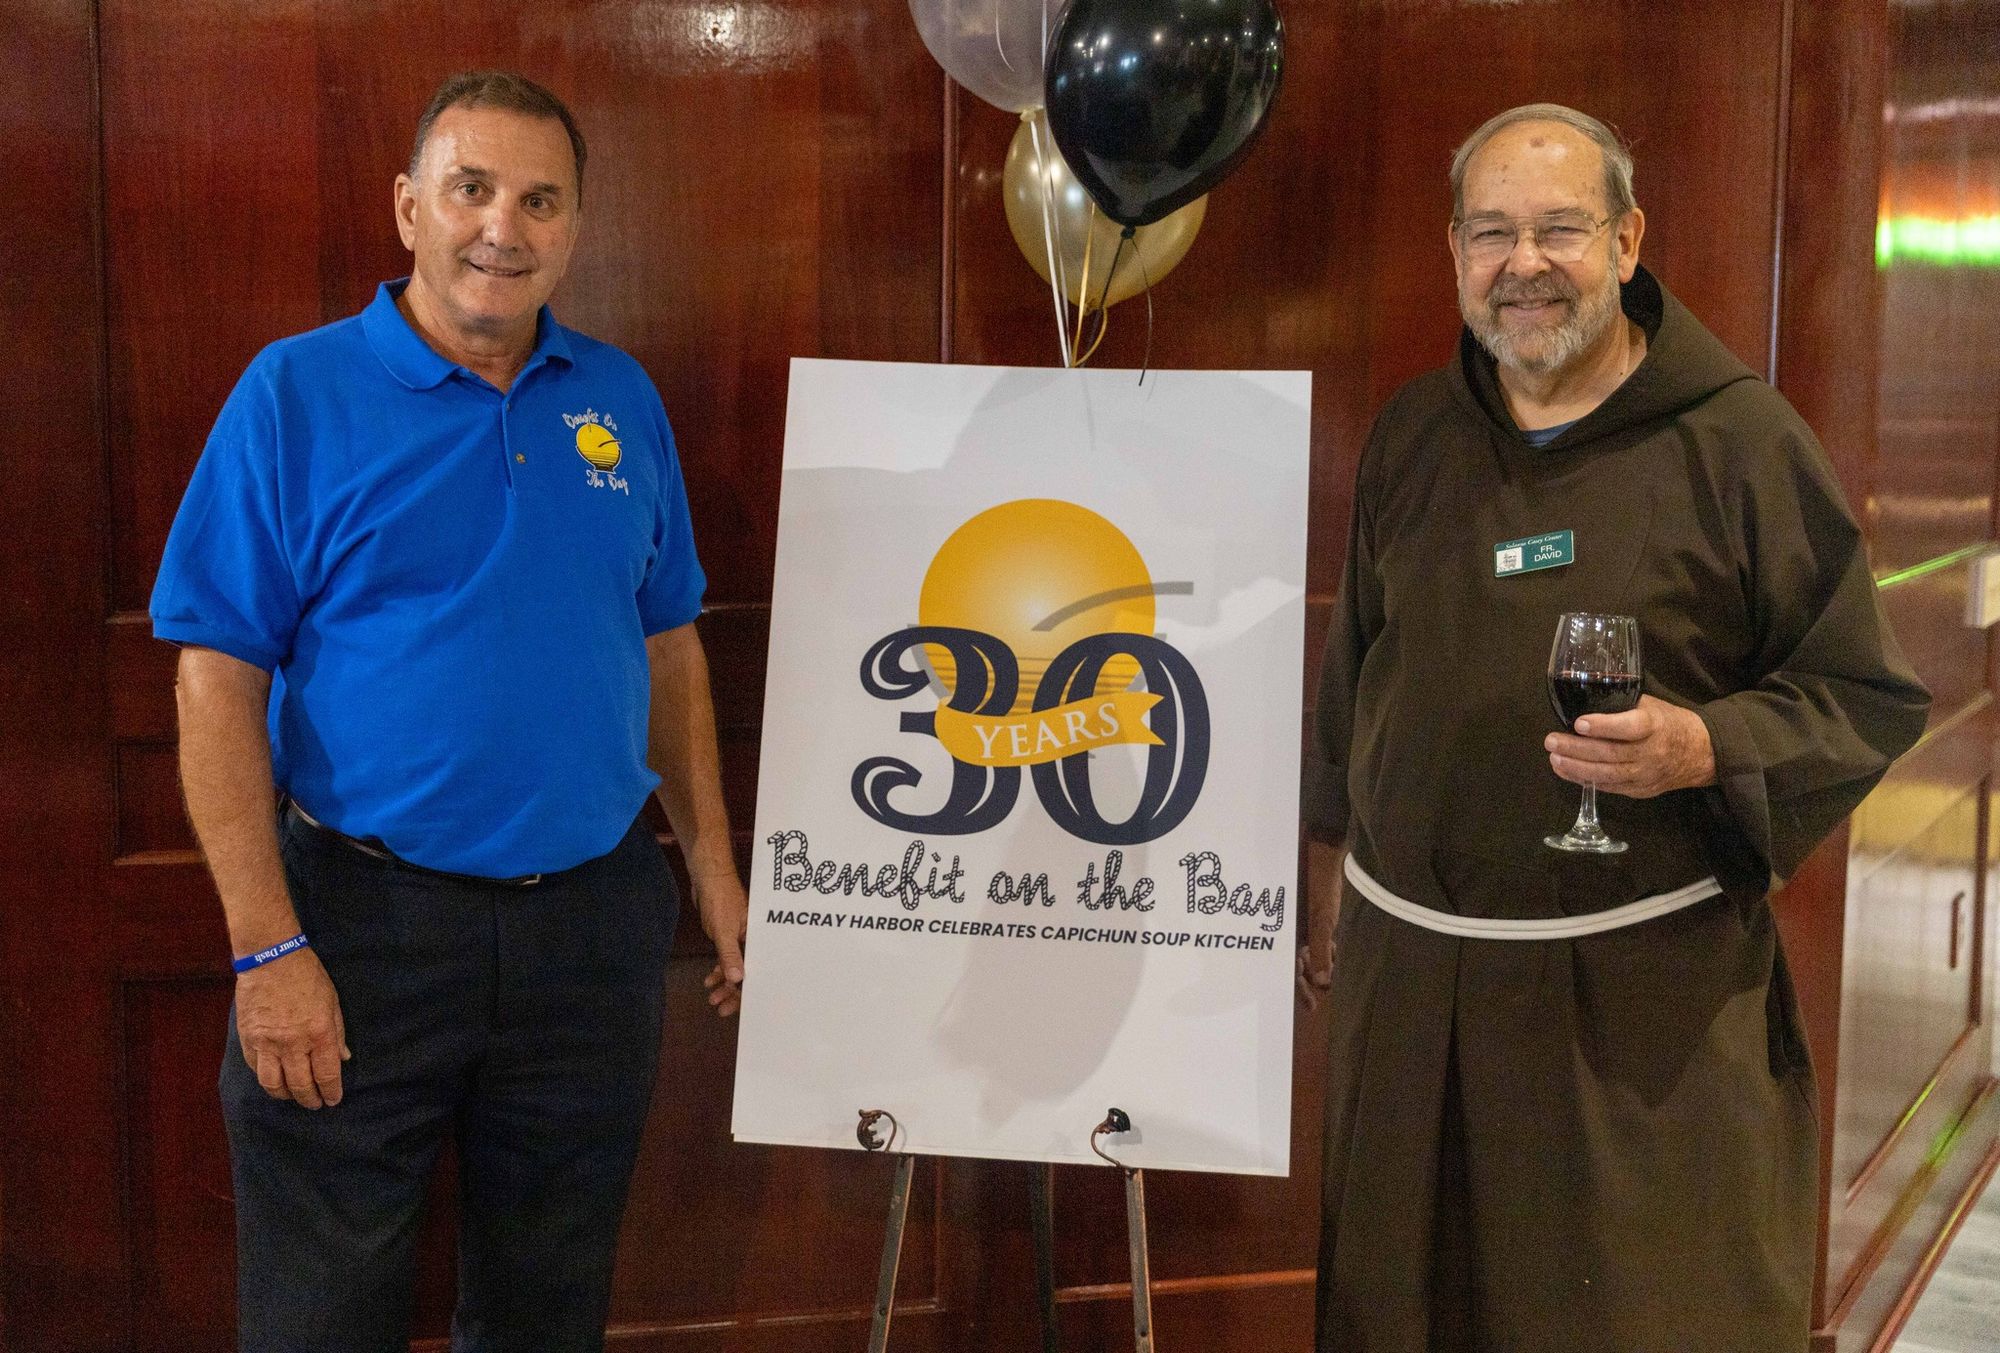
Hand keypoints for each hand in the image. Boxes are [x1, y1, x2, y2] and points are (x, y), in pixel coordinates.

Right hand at [234, 948, 349, 1108]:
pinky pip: (255, 1068)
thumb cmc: (308, 976)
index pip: (326, 1074)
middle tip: (315, 1105)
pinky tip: (273, 1080)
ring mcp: (267, 1043)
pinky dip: (265, 1079)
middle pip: (300, 1085)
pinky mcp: (248, 1039)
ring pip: (273, 1084)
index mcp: (319, 1033)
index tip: (333, 1100)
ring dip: (285, 1095)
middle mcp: (293, 1043)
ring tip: (293, 1097)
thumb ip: (338, 1032)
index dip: (331, 1091)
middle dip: (310, 1099)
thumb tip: (343, 1058)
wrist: (271, 959)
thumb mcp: (333, 1001)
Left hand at [695, 870, 748, 1016]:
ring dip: (724, 984)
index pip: (757, 971)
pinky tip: (709, 981)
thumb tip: (737, 980)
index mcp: (759, 939)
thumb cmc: (721, 899)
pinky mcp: (727, 937)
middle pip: (747, 973)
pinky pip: (725, 959)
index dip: (746, 991)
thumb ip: (730, 954)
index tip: (733, 1006)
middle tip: (719, 1007)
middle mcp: (752, 942)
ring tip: (712, 997)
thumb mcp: (724, 930)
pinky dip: (718, 970)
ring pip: (735, 968)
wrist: (708, 877)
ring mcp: (739, 940)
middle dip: (733, 992)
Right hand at [1295, 841, 1340, 1010]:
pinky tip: (1336, 956)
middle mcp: (1291, 929)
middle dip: (1308, 981)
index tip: (1312, 1007)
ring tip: (1330, 981)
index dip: (1300, 988)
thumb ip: (1322, 951)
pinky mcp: (1314, 911)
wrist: (1324, 849)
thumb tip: (1322, 983)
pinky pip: (1317, 937)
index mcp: (1287, 932)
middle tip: (1317, 1002)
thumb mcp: (1322, 919)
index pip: (1291, 967)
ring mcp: (1303, 920)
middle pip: (1298, 962)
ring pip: (1309, 951)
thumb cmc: (1319, 884)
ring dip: (1319, 966)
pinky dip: (1326, 949)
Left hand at [1544, 694, 1716, 798]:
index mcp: (1655, 726)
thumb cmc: (1668, 723)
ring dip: (1576, 767)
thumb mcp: (1652, 706)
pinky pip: (1609, 787)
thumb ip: (1623, 704)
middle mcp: (1650, 753)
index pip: (1629, 727)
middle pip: (1610, 753)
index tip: (1579, 723)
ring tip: (1554, 757)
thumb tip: (1585, 694)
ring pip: (1607, 774)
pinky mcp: (1640, 790)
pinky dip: (1585, 780)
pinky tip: (1565, 770)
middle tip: (1551, 741)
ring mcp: (1645, 775)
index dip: (1603, 726)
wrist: (1700, 753)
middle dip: (1577, 748)